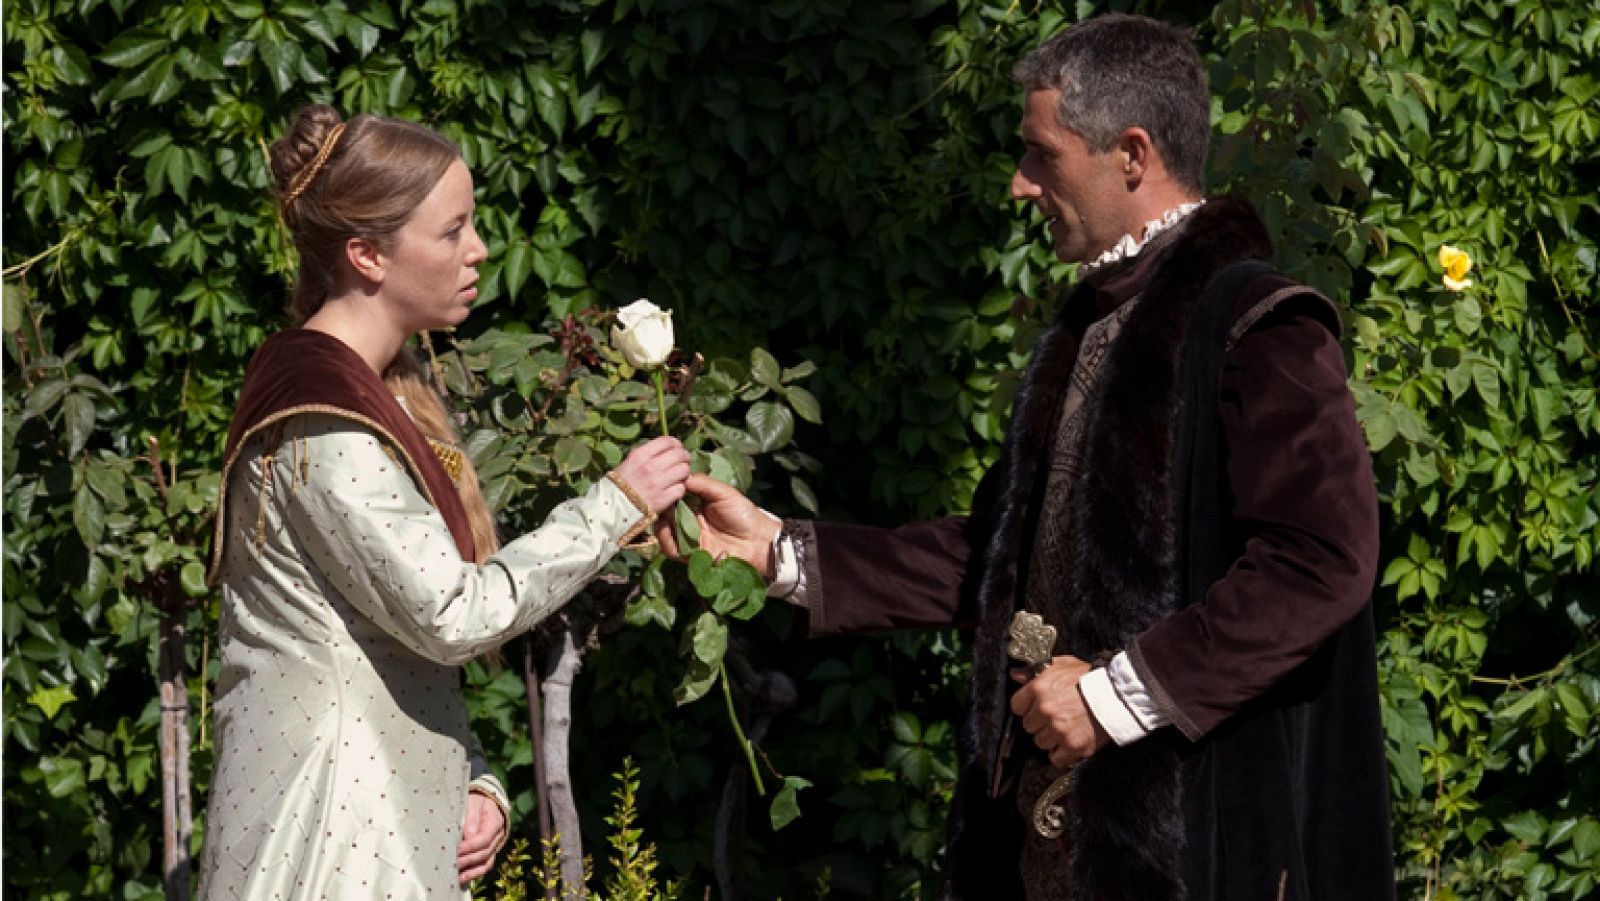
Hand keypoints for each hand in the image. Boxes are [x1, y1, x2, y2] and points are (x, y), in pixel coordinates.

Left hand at [457, 790, 507, 884]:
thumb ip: (471, 818)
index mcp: (495, 822)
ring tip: (456, 877)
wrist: (486, 802)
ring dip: (471, 871)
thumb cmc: (477, 801)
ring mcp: (494, 847)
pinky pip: (483, 866)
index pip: (484, 838)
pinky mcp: (488, 853)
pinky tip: (460, 879)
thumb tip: (468, 836)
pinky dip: (473, 874)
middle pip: (485, 853)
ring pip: (486, 863)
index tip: (456, 850)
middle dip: (467, 860)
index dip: (470, 846)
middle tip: (451, 864)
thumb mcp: (473, 802)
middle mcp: (498, 837)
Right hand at [613, 436, 690, 513]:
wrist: (611, 509)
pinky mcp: (663, 499)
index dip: (676, 444)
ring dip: (684, 473)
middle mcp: (650, 467)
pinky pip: (681, 488)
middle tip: (683, 462)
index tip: (677, 448)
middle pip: (679, 454)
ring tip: (679, 476)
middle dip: (684, 457)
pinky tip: (674, 489)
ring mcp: (657, 483)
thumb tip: (666, 450)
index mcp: (640, 455)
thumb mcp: (629, 463)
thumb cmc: (619, 485)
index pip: (667, 441)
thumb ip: (647, 455)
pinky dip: (680, 488)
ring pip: (684, 470)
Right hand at [655, 473, 779, 577]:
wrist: (757, 542)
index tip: (660, 484)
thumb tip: (680, 475)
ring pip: (663, 531)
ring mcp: (688, 537)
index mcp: (695, 503)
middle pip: (664, 513)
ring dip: (660, 523)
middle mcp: (688, 519)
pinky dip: (667, 540)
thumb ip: (702, 483)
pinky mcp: (689, 554)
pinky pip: (671, 549)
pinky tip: (668, 530)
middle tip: (659, 500)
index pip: (673, 495)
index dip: (665, 490)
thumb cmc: (743, 513)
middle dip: (660, 507)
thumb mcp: (723, 493)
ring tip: (664, 515)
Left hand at [1009, 655, 1110, 769]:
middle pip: (1028, 726)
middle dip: (1040, 723)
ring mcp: (1058, 729)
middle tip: (1056, 718)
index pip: (1016, 706)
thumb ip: (1035, 671)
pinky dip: (1063, 755)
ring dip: (1051, 739)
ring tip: (1066, 729)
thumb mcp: (1061, 665)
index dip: (1027, 708)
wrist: (1118, 694)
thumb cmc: (1090, 677)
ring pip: (1041, 742)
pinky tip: (1070, 744)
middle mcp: (1045, 710)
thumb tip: (1015, 675)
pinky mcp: (1072, 746)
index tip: (1036, 709)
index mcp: (1039, 689)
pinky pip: (1056, 759)